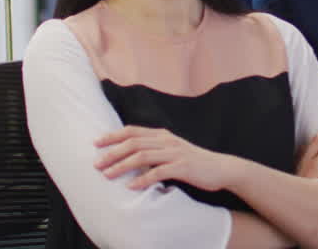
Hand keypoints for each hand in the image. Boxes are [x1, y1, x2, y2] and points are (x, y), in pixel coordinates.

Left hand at [94, 125, 238, 191]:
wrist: (221, 168)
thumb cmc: (194, 162)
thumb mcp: (173, 150)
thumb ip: (155, 150)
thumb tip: (131, 156)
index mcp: (163, 135)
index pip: (133, 131)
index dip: (113, 136)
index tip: (96, 143)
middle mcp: (167, 140)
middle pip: (134, 142)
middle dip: (112, 152)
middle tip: (96, 163)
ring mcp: (175, 153)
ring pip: (142, 155)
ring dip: (122, 166)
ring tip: (108, 175)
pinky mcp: (183, 166)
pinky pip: (158, 172)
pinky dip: (142, 179)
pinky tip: (131, 186)